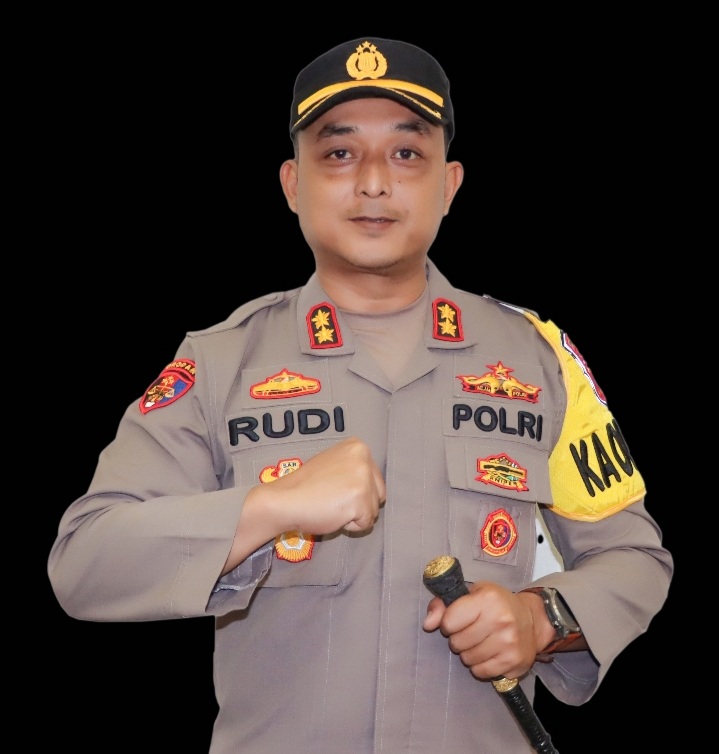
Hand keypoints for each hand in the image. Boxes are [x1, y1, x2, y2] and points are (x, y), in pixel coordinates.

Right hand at [257, 436, 385, 535]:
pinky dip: (350, 526)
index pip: (375, 479)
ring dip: (354, 515)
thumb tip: (370, 485)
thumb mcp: (334, 463)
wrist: (285, 500)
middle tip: (333, 498)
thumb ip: (353, 469)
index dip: (355, 490)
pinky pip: (365, 524)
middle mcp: (364, 458)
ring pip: (373, 511)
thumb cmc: (306, 486)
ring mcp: (363, 479)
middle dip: (359, 503)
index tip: (334, 488)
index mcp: (358, 447)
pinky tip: (332, 514)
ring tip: (331, 505)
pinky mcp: (360, 500)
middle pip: (379, 495)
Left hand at [423, 581, 548, 680]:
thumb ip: (443, 605)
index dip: (449, 623)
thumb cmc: (496, 604)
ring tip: (480, 642)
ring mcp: (508, 643)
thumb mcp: (471, 594)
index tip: (458, 620)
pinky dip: (479, 666)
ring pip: (467, 659)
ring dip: (468, 653)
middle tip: (471, 632)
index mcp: (487, 599)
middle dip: (458, 639)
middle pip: (457, 642)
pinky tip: (489, 653)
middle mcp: (500, 620)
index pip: (449, 621)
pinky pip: (480, 672)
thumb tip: (427, 624)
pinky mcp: (514, 662)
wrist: (532, 620)